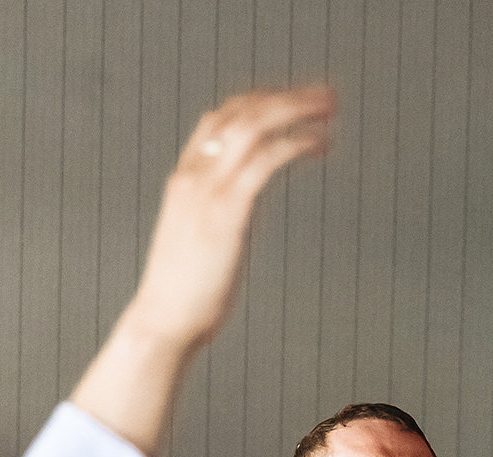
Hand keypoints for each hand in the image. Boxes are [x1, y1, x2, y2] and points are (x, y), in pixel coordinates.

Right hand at [118, 87, 334, 353]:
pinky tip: (321, 146)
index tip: (291, 105)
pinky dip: (297, 143)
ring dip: (296, 110)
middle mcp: (194, 176)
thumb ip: (213, 221)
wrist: (163, 322)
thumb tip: (234, 224)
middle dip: (286, 98)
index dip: (259, 104)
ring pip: (255, 126)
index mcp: (184, 180)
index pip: (219, 120)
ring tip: (330, 111)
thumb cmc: (181, 295)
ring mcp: (209, 191)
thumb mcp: (194, 244)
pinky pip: (267, 160)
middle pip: (241, 113)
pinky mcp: (229, 211)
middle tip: (325, 99)